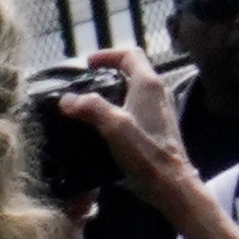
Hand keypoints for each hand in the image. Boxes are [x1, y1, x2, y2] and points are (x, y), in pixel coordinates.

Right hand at [51, 51, 208, 233]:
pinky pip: (135, 108)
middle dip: (107, 73)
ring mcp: (160, 109)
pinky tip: (102, 126)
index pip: (130, 54)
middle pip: (132, 70)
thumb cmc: (146, 153)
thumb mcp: (114, 128)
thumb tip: (67, 99)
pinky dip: (117, 108)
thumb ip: (91, 108)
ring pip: (133, 90)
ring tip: (87, 105)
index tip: (86, 64)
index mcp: (149, 84)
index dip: (107, 54)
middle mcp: (158, 91)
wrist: (171, 183)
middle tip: (82, 85)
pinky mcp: (158, 126)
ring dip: (111, 92)